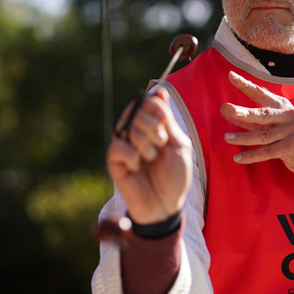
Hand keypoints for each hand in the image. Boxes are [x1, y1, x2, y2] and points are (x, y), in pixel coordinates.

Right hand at [107, 87, 192, 224]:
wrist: (166, 204)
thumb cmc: (175, 176)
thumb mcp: (178, 145)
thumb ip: (167, 120)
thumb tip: (159, 89)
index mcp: (151, 125)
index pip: (145, 101)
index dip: (153, 106)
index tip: (164, 119)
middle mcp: (135, 131)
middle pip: (134, 110)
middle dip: (152, 125)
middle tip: (161, 143)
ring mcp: (123, 145)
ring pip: (126, 127)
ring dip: (144, 142)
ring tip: (151, 157)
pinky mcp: (114, 160)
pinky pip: (117, 146)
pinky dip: (131, 155)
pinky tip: (137, 166)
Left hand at [221, 71, 293, 177]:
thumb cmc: (289, 137)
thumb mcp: (270, 125)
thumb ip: (249, 119)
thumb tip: (225, 110)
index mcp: (281, 106)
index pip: (261, 93)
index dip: (246, 85)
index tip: (231, 76)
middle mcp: (287, 116)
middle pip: (262, 114)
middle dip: (244, 112)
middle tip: (228, 109)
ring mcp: (291, 131)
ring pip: (263, 135)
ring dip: (243, 137)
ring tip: (227, 138)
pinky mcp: (292, 147)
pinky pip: (267, 151)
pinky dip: (251, 155)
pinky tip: (238, 157)